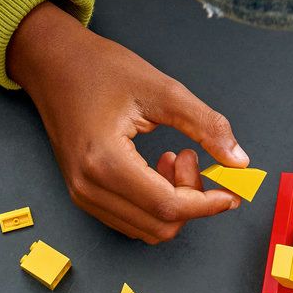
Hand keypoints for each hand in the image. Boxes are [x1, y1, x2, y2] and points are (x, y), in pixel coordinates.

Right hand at [8, 2, 249, 242]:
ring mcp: (83, 195)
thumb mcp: (163, 89)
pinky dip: (156, 204)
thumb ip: (205, 126)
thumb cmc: (100, 69)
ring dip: (174, 204)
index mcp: (104, 161)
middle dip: (191, 201)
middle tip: (192, 157)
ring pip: (148, 229)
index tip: (231, 192)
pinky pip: (132, 220)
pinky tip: (158, 169)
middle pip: (160, 225)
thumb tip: (238, 161)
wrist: (53, 63)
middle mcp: (89, 187)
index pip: (168, 207)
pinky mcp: (85, 195)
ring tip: (174, 157)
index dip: (207, 204)